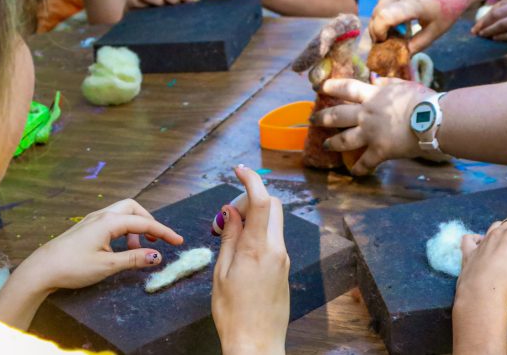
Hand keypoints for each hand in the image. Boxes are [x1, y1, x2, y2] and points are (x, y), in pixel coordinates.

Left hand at [16, 199, 183, 291]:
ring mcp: (92, 220)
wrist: (40, 270)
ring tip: (136, 250)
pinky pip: (112, 221)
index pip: (144, 223)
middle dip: (148, 222)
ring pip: (122, 214)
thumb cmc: (72, 267)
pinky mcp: (86, 228)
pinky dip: (123, 231)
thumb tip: (158, 256)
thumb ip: (134, 258)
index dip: (164, 232)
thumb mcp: (107, 266)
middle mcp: (102, 215)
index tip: (179, 241)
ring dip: (135, 228)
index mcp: (109, 222)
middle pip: (133, 208)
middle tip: (156, 241)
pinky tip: (120, 248)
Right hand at [213, 165, 289, 354]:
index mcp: (259, 249)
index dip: (252, 179)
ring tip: (229, 235)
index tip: (239, 170)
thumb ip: (229, 238)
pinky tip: (240, 251)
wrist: (257, 344)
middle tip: (227, 215)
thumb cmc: (233, 314)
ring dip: (254, 218)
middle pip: (272, 206)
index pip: (262, 201)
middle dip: (251, 199)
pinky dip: (258, 234)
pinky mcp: (284, 268)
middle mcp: (277, 250)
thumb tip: (231, 211)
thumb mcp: (222, 274)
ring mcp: (284, 259)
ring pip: (273, 222)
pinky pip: (273, 240)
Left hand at [314, 77, 433, 174]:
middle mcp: (366, 114)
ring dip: (333, 143)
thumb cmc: (421, 99)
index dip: (330, 86)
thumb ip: (388, 83)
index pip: (346, 88)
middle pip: (337, 115)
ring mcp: (371, 134)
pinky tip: (354, 173)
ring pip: (344, 140)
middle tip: (313, 119)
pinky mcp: (379, 151)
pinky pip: (365, 163)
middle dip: (322, 117)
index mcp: (372, 96)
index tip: (319, 87)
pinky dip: (359, 169)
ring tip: (326, 144)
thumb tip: (376, 81)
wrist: (432, 119)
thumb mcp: (404, 84)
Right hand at [370, 0, 476, 52]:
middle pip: (377, 11)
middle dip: (375, 29)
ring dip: (379, 19)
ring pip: (379, 3)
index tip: (384, 42)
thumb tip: (402, 55)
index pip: (383, 16)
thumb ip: (418, 44)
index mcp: (414, 4)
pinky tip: (396, 19)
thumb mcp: (436, 31)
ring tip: (390, 32)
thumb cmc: (451, 7)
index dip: (378, 31)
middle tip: (383, 42)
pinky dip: (385, 9)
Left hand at [471, 0, 506, 40]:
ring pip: (506, 25)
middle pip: (499, 15)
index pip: (500, 5)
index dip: (486, 14)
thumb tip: (499, 6)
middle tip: (475, 31)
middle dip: (484, 23)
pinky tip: (496, 39)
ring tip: (482, 35)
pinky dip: (504, 37)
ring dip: (491, 31)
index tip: (477, 21)